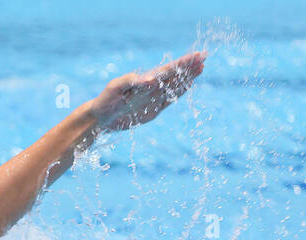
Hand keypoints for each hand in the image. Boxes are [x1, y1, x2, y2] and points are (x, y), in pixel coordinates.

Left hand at [86, 50, 205, 131]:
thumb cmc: (105, 101)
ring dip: (188, 76)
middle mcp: (151, 87)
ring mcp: (153, 98)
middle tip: (204, 56)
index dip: (183, 64)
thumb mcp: (114, 89)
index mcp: (145, 80)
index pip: (168, 70)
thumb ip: (131, 82)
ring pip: (175, 85)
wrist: (101, 118)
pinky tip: (189, 85)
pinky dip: (181, 91)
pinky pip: (170, 99)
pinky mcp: (153, 109)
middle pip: (174, 74)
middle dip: (189, 66)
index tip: (197, 56)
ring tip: (201, 67)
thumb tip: (151, 80)